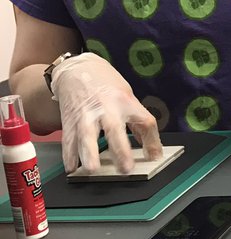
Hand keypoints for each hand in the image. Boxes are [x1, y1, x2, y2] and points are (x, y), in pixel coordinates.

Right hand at [52, 53, 162, 173]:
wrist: (76, 69)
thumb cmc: (105, 83)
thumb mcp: (127, 95)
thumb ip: (136, 120)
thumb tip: (148, 146)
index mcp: (125, 101)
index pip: (145, 122)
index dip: (152, 141)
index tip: (154, 157)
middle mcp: (106, 108)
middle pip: (115, 129)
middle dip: (120, 150)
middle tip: (125, 168)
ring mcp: (86, 115)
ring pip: (87, 136)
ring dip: (89, 154)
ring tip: (92, 169)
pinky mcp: (70, 121)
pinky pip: (69, 140)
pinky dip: (69, 155)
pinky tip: (72, 167)